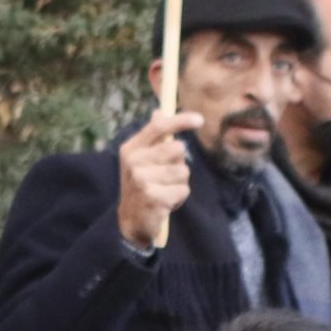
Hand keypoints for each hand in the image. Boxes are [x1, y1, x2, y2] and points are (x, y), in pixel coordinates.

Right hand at [118, 113, 201, 249]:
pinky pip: (183, 190)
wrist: (131, 220)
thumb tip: (160, 110)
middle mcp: (134, 162)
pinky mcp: (153, 197)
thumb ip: (153, 136)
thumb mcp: (141, 159)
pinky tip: (166, 203)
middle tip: (167, 176)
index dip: (181, 120)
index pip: (159, 127)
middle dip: (180, 163)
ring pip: (183, 172)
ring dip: (180, 183)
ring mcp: (142, 180)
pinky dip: (179, 198)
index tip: (200, 120)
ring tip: (165, 191)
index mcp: (131, 148)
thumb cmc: (142, 185)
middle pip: (177, 149)